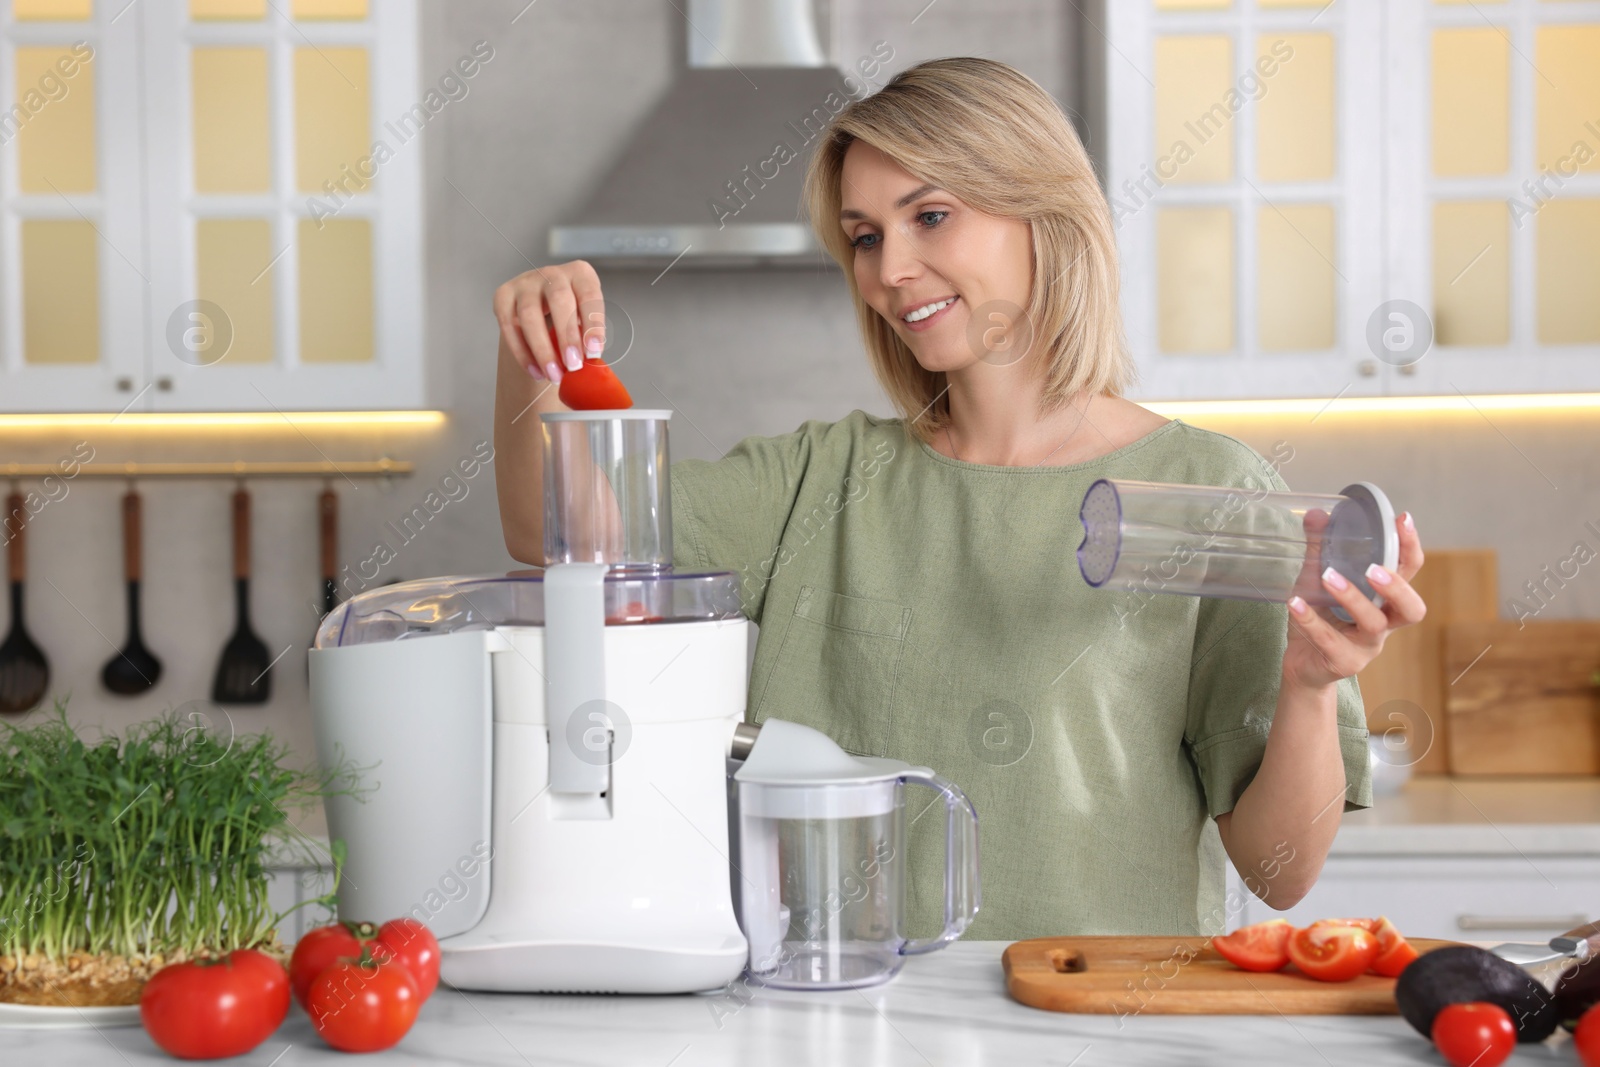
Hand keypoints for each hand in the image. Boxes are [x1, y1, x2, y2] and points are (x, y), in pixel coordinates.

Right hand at [492, 260, 605, 382]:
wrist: (542, 305)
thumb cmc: (570, 314)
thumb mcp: (585, 319)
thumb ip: (587, 337)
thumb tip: (590, 367)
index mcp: (580, 274)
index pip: (589, 295)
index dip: (592, 324)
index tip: (594, 352)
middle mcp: (552, 274)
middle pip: (559, 300)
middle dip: (567, 336)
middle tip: (573, 365)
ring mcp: (525, 282)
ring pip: (529, 314)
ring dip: (542, 349)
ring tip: (554, 375)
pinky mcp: (503, 295)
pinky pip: (509, 326)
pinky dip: (522, 353)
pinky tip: (536, 371)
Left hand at [1281, 510, 1425, 690]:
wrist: (1302, 665)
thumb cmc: (1319, 618)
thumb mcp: (1317, 581)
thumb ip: (1320, 550)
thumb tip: (1317, 512)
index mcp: (1384, 601)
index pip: (1409, 573)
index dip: (1410, 548)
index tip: (1402, 520)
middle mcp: (1384, 625)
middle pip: (1411, 609)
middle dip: (1397, 586)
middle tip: (1374, 567)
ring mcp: (1366, 648)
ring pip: (1373, 625)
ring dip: (1352, 598)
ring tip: (1328, 577)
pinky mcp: (1343, 663)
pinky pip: (1329, 641)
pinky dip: (1311, 620)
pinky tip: (1295, 602)